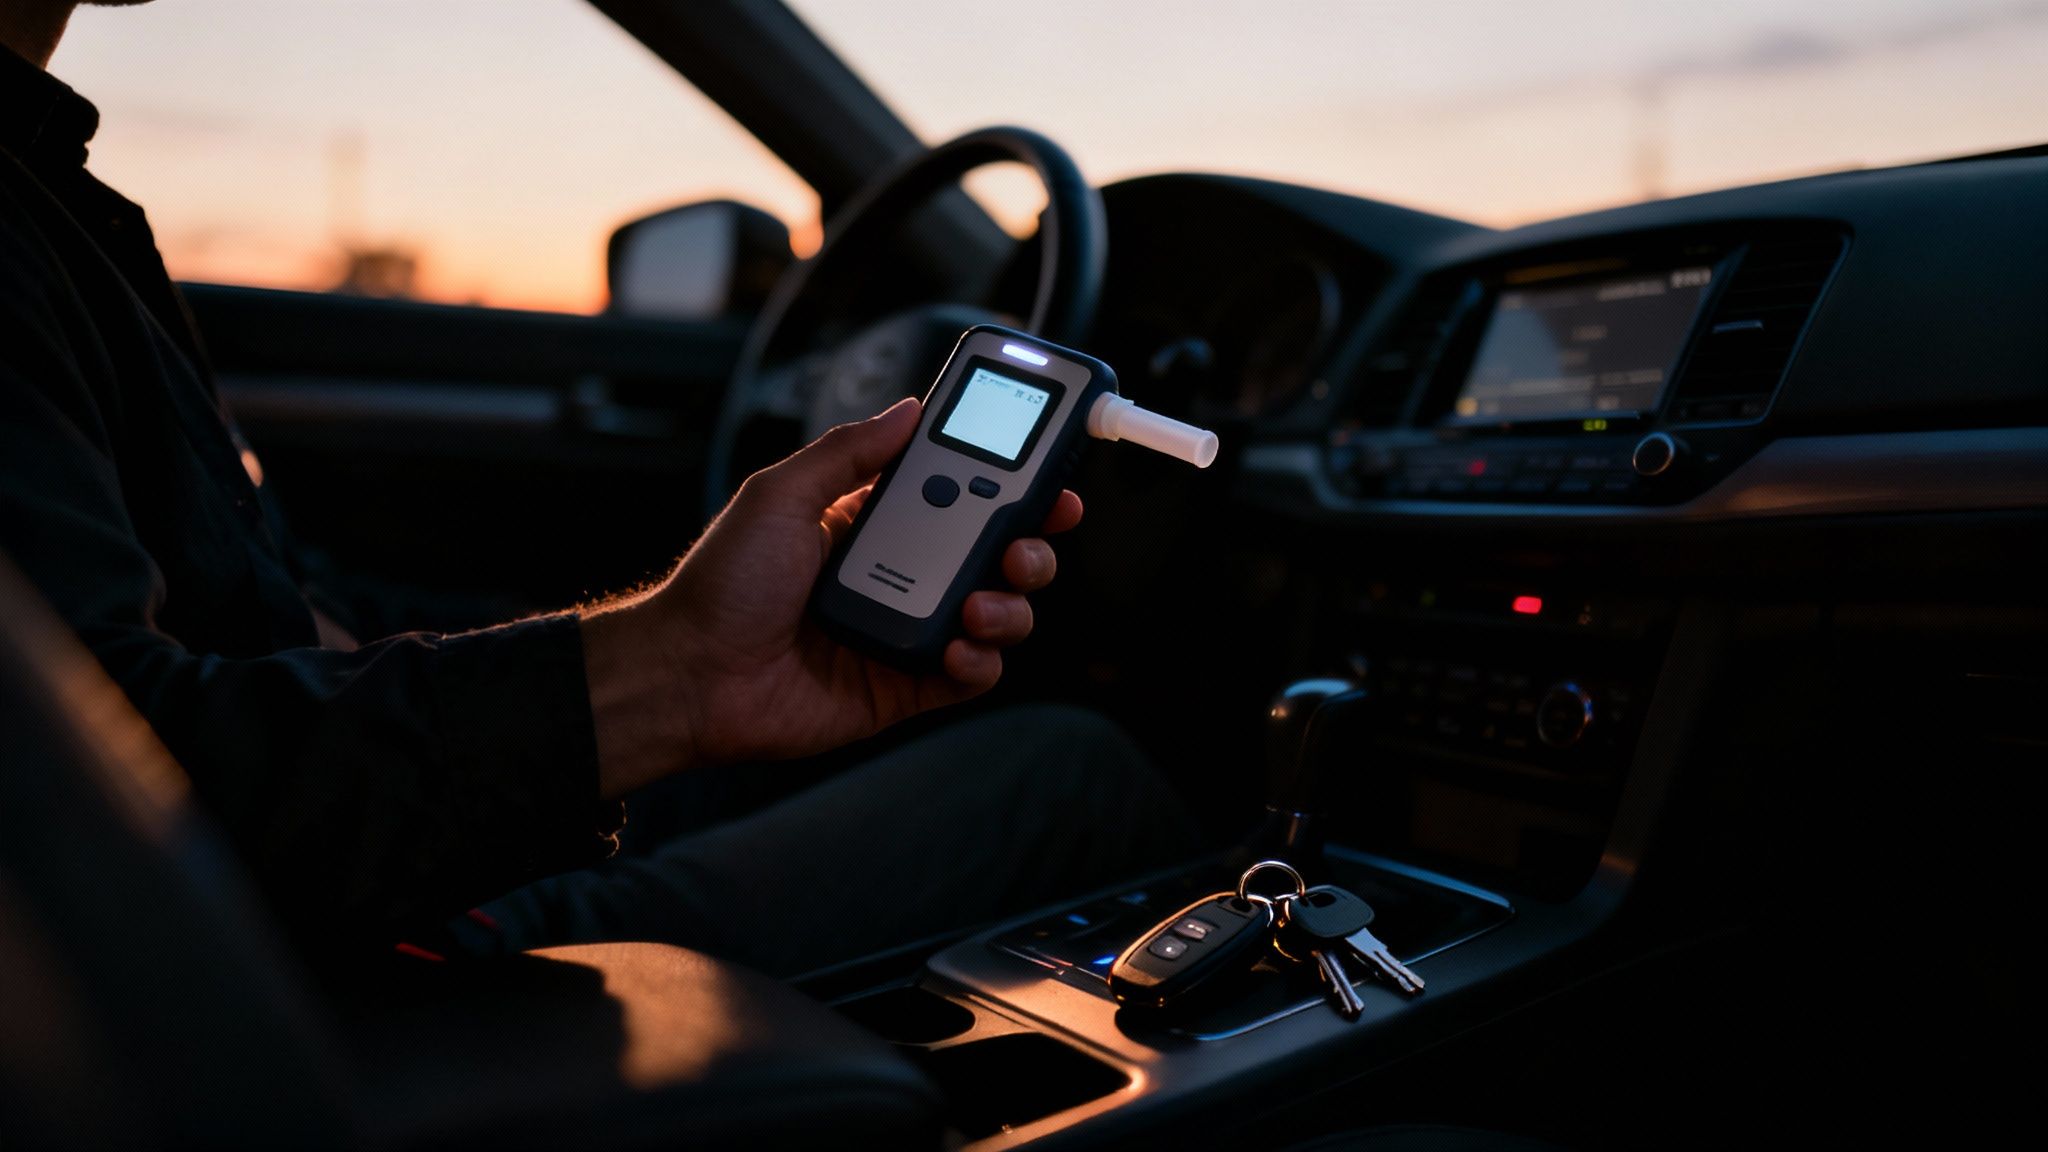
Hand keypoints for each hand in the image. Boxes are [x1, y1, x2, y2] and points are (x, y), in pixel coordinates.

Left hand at [580, 397, 1081, 795]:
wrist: (690, 676)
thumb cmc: (720, 586)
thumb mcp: (780, 496)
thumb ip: (847, 452)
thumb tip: (907, 408)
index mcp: (874, 522)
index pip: (962, 494)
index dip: (1011, 484)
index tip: (1046, 473)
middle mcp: (902, 574)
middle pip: (996, 553)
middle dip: (1030, 543)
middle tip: (1030, 540)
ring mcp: (908, 631)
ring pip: (998, 613)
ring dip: (1010, 605)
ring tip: (980, 603)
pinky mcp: (907, 686)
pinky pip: (972, 674)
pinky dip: (982, 661)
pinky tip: (959, 647)